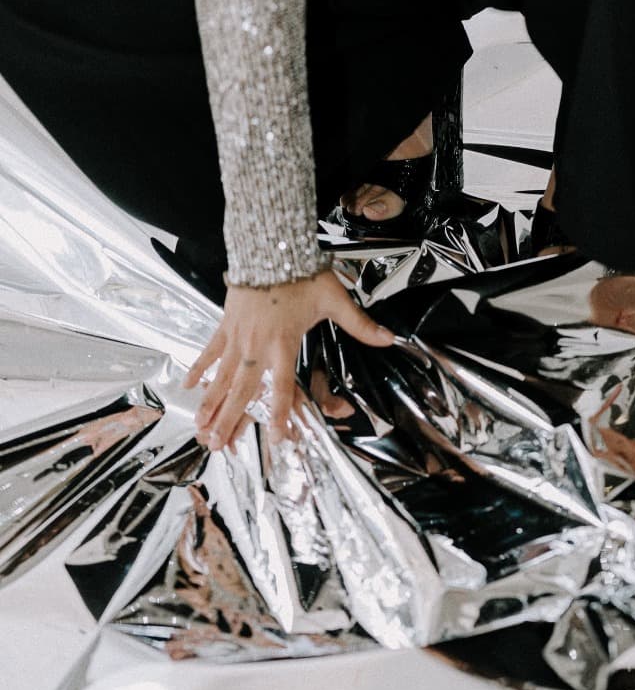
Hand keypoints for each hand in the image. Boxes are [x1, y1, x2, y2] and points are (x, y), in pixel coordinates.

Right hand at [183, 270, 393, 449]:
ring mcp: (237, 336)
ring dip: (211, 402)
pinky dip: (200, 368)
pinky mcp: (226, 323)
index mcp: (283, 344)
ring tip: (200, 426)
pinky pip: (210, 350)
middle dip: (230, 419)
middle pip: (242, 390)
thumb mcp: (336, 299)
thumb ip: (360, 324)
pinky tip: (190, 385)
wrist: (270, 245)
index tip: (275, 436)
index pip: (281, 387)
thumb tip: (389, 338)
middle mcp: (257, 345)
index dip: (279, 413)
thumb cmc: (303, 273)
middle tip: (218, 444)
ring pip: (221, 376)